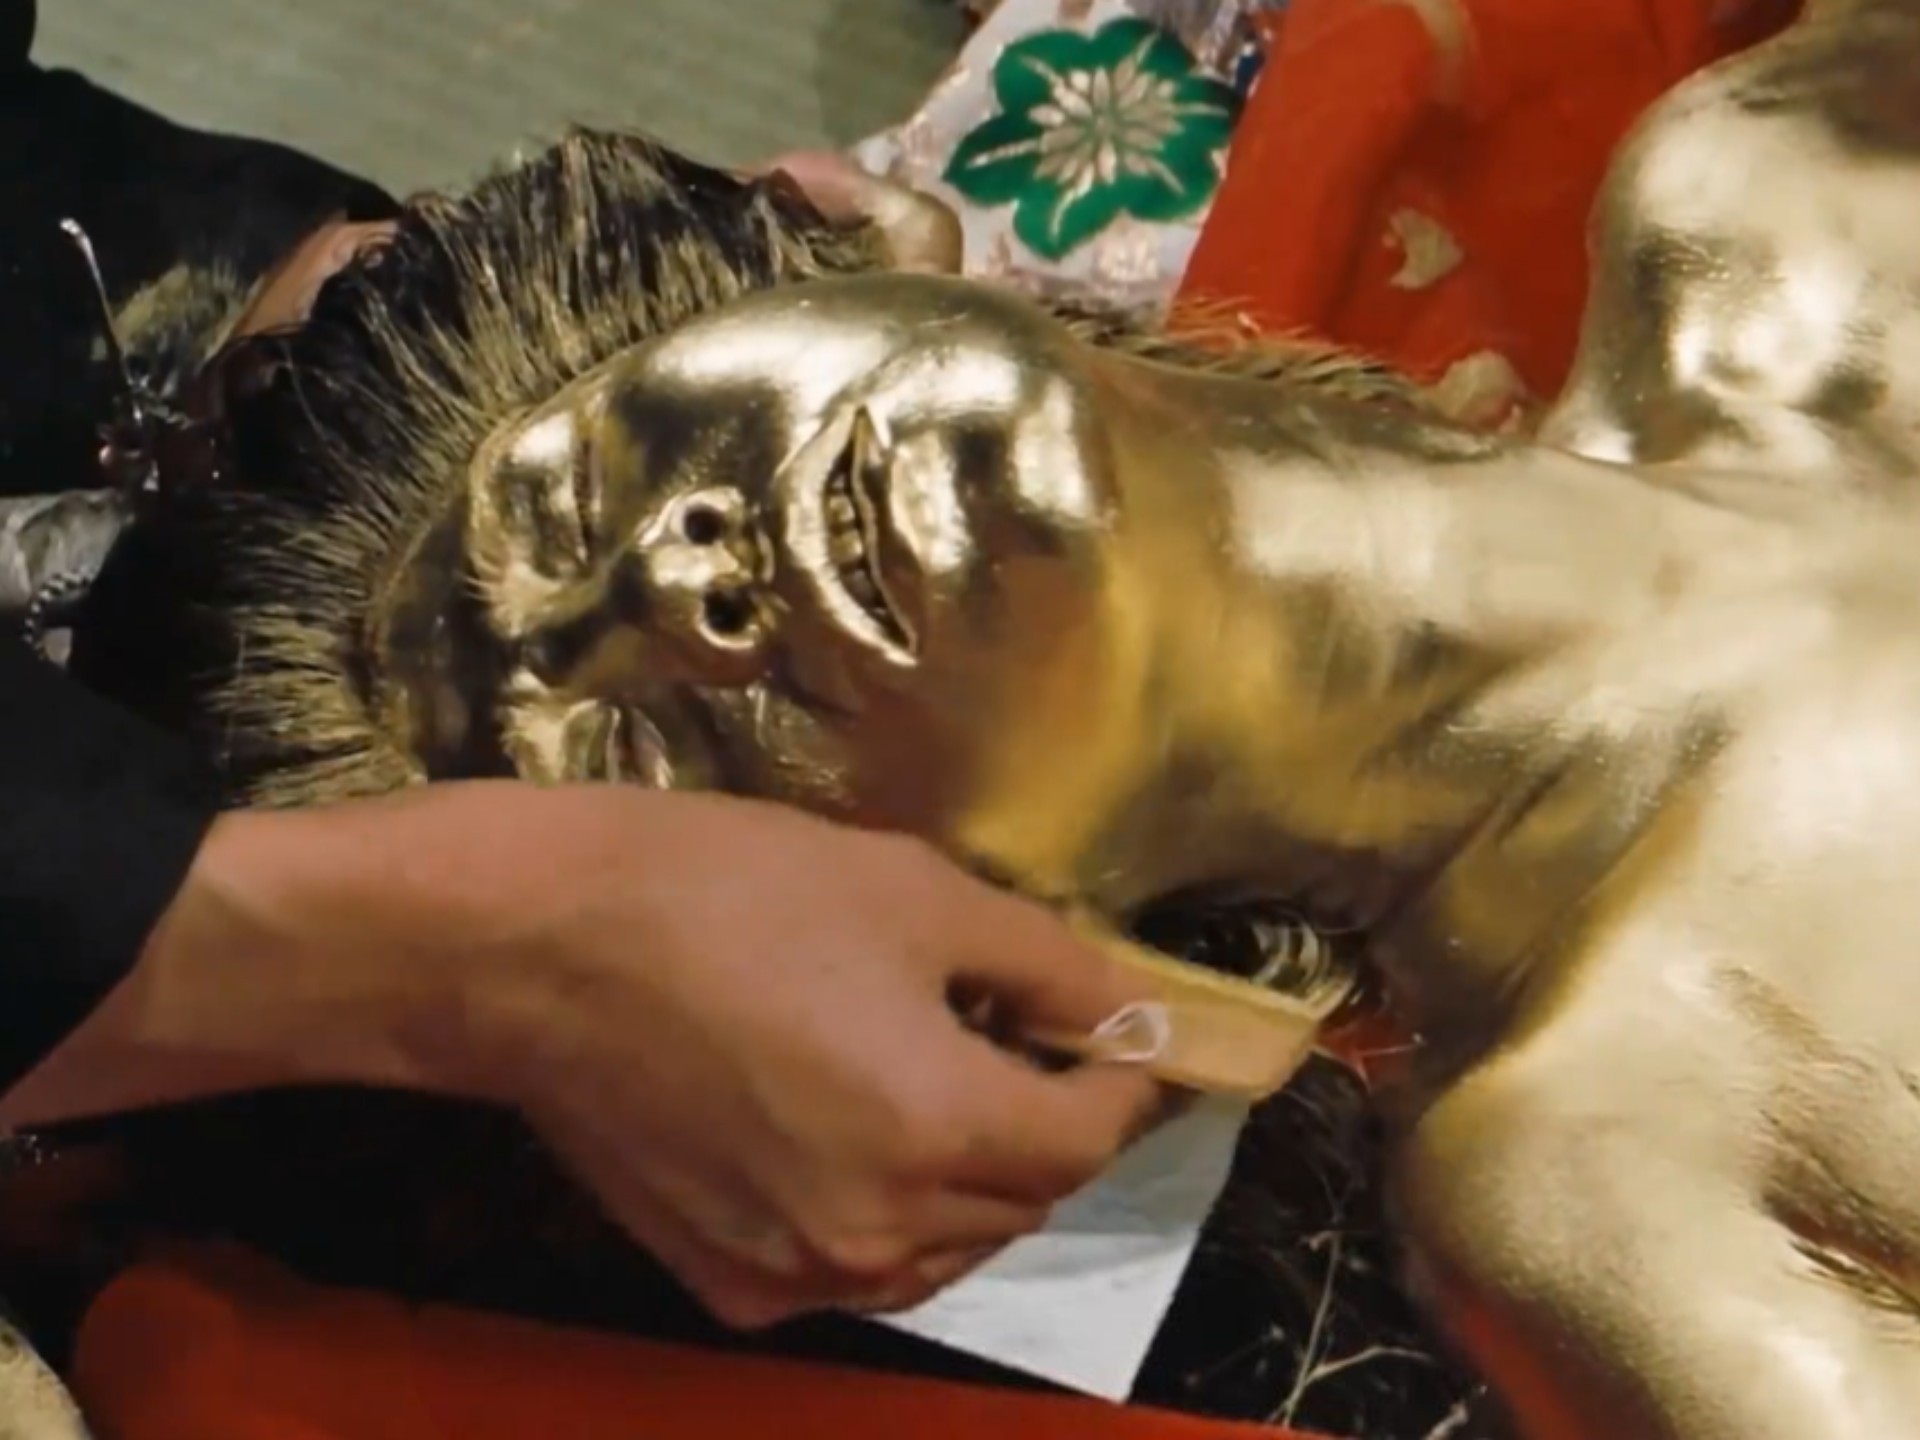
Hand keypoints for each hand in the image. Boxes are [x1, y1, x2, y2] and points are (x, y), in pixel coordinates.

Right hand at [444, 787, 1162, 1326]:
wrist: (535, 949)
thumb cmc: (732, 893)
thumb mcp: (916, 892)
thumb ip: (1048, 963)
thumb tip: (1130, 1007)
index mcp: (938, 1127)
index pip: (1090, 1137)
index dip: (1120, 1078)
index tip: (1115, 1030)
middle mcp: (882, 1231)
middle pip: (1026, 1200)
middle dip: (1051, 1125)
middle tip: (1026, 1041)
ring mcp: (800, 1275)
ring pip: (949, 1250)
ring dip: (977, 1182)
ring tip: (944, 1088)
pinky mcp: (729, 1286)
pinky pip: (857, 1271)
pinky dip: (890, 1220)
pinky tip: (857, 1144)